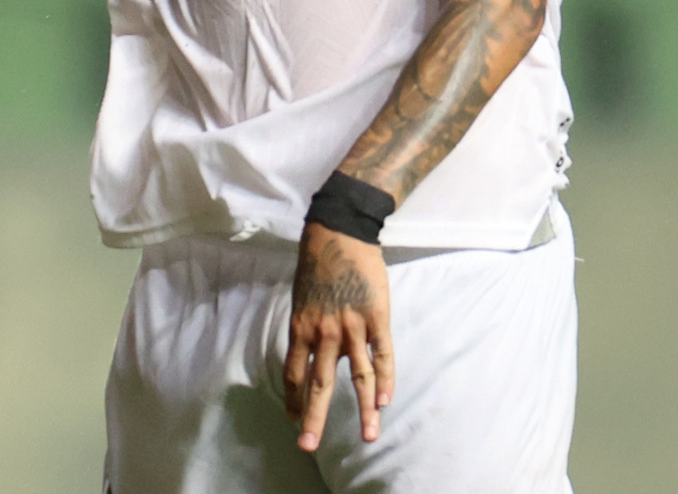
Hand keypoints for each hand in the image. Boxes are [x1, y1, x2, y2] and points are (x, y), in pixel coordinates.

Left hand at [283, 222, 394, 451]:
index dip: (292, 399)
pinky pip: (382, 355)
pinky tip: (386, 402)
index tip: (292, 419)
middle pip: (318, 383)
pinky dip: (385, 380)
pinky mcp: (377, 317)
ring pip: (358, 377)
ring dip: (364, 409)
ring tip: (369, 436)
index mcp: (300, 327)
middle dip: (313, 417)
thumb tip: (312, 352)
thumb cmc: (317, 264)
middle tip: (307, 445)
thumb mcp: (301, 298)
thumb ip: (307, 328)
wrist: (339, 233)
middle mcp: (323, 332)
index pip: (293, 373)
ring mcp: (351, 326)